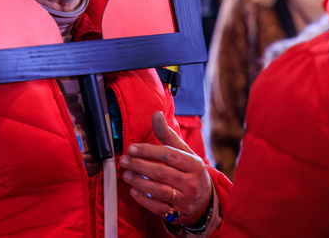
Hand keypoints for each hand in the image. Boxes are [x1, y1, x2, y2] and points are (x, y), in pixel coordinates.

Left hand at [121, 111, 213, 226]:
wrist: (205, 200)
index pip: (169, 155)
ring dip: (139, 182)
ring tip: (126, 174)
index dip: (149, 151)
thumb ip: (168, 135)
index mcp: (194, 164)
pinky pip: (158, 207)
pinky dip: (144, 199)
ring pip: (159, 190)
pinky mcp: (177, 213)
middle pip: (162, 173)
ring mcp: (185, 200)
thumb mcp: (184, 152)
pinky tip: (134, 191)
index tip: (132, 148)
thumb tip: (156, 114)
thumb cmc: (190, 171)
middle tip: (124, 160)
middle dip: (140, 166)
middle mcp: (191, 182)